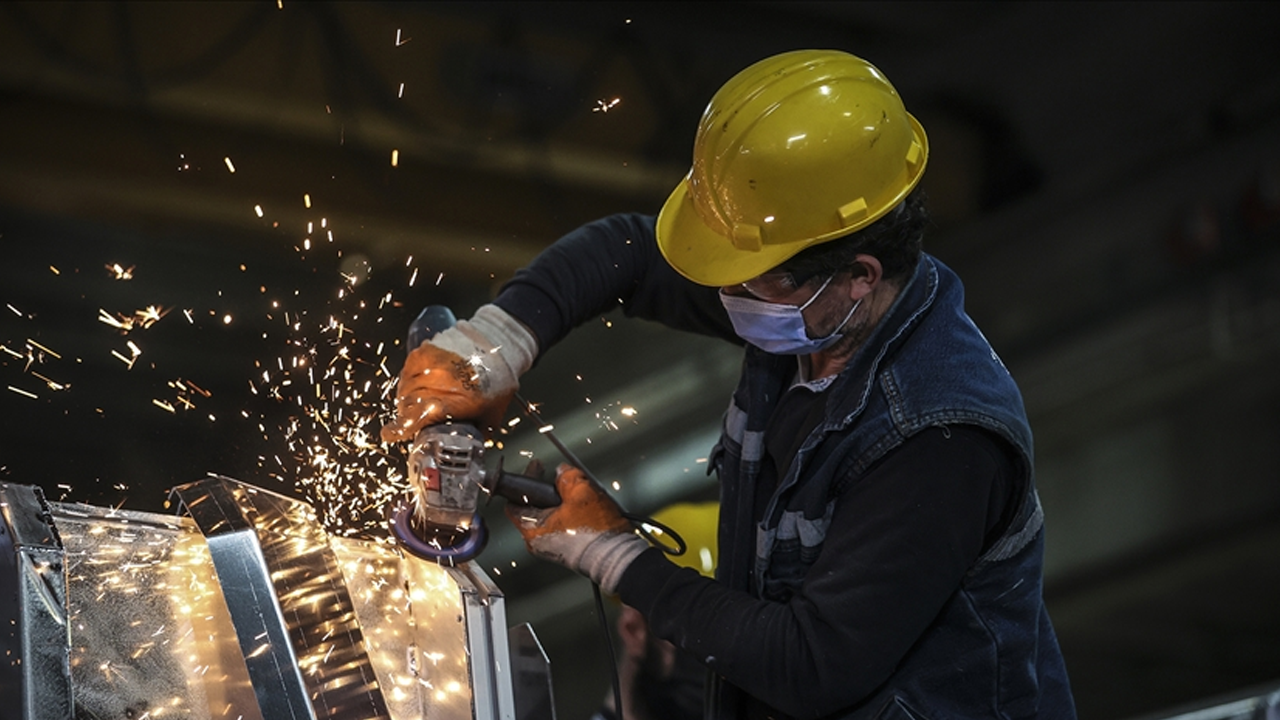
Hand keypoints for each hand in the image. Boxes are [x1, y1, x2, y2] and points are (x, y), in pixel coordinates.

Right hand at [381, 305, 535, 442]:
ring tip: (423, 399)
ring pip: (404, 388)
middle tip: (417, 418)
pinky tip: (424, 382)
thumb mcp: (491, 415)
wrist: (498, 344)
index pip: (411, 420)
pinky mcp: (423, 351)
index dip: (397, 429)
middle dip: (408, 415)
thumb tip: (468, 446)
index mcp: (447, 404)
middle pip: (406, 406)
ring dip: (408, 397)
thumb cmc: (498, 379)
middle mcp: (433, 384)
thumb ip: (476, 432)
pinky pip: (408, 371)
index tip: (390, 434)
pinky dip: (412, 379)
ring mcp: (426, 366)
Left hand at [506, 464, 648, 592]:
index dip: (524, 481)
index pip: (514, 501)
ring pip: (548, 516)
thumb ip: (567, 476)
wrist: (615, 556)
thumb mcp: (581, 492)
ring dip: (559, 502)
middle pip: (533, 508)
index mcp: (532, 528)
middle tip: (557, 479)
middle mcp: (538, 541)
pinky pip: (560, 526)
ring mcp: (551, 547)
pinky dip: (568, 514)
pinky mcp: (565, 550)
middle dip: (546, 490)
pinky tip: (583, 508)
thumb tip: (562, 472)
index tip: (535, 469)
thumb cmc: (596, 533)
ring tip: (575, 494)